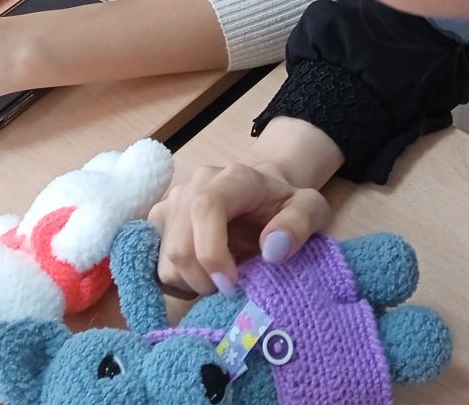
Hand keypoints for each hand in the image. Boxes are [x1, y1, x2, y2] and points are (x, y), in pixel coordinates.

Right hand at [148, 163, 331, 297]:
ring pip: (166, 259)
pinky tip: (205, 274)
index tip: (232, 285)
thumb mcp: (310, 210)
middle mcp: (195, 185)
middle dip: (204, 279)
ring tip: (223, 278)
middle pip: (180, 244)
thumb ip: (298, 225)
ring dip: (193, 282)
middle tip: (233, 289)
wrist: (261, 194)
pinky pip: (158, 264)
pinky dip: (181, 281)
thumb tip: (272, 250)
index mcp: (232, 179)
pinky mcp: (160, 222)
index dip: (212, 253)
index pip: (205, 208)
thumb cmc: (284, 205)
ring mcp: (172, 203)